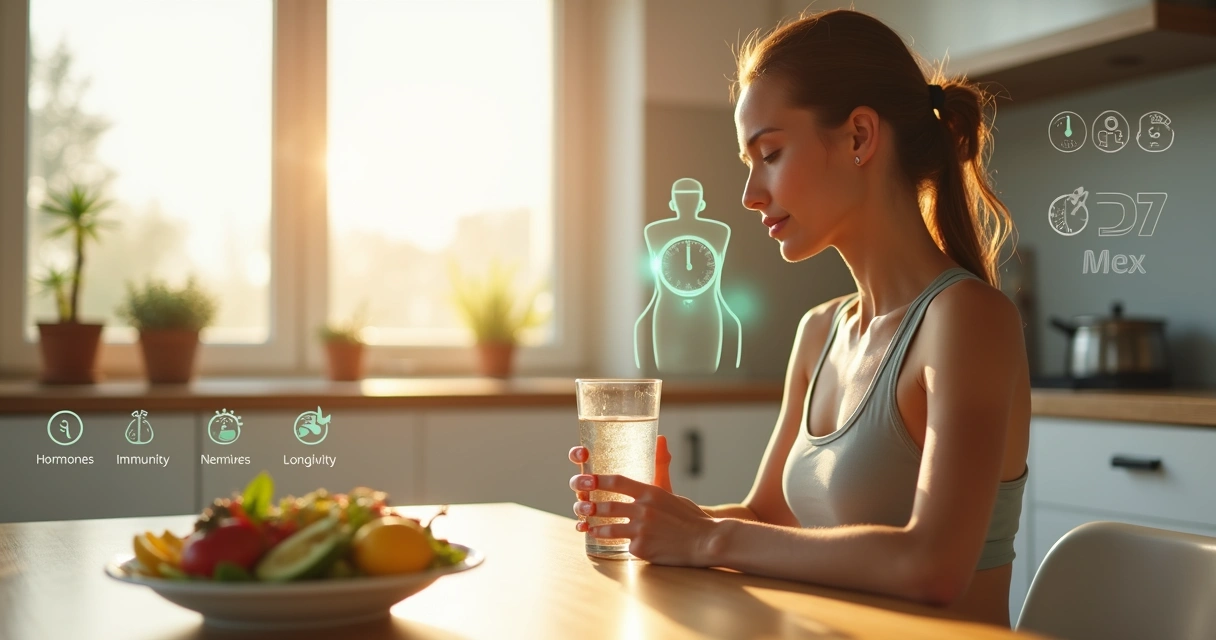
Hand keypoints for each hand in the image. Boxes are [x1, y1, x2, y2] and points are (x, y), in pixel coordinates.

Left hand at [567, 436, 719, 565]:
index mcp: (650, 492)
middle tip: (580, 507)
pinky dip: (622, 545)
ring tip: (587, 528)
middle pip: (607, 506)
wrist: (706, 541)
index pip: (617, 482)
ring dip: (595, 528)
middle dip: (590, 507)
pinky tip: (616, 545)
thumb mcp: (672, 491)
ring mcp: (641, 530)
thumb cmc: (690, 516)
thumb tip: (660, 438)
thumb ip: (660, 469)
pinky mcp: (642, 549)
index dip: (597, 481)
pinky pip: (624, 545)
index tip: (585, 480)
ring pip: (608, 528)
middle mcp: (643, 509)